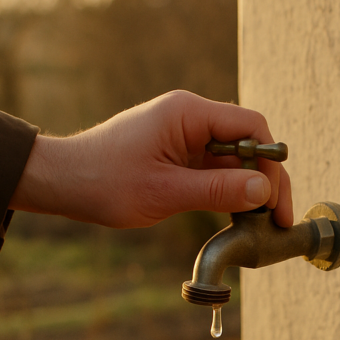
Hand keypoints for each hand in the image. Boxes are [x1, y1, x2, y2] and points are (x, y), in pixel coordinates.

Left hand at [8, 90, 293, 227]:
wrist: (62, 182)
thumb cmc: (104, 182)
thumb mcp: (164, 192)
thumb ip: (217, 189)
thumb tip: (264, 190)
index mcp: (188, 114)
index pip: (251, 128)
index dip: (272, 164)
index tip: (277, 202)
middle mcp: (190, 119)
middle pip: (248, 145)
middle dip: (266, 181)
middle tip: (277, 220)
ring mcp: (185, 137)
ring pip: (234, 160)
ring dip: (249, 190)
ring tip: (263, 225)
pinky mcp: (178, 156)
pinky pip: (215, 170)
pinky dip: (229, 192)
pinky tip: (239, 218)